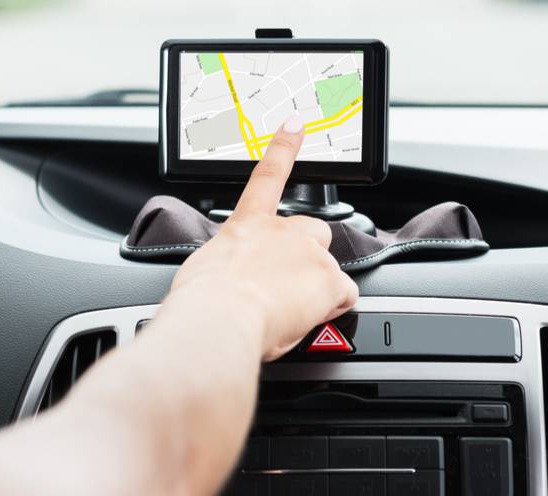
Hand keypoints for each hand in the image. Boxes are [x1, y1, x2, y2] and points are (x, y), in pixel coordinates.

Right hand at [168, 115, 357, 359]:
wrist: (220, 317)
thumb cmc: (204, 302)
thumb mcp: (206, 272)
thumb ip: (229, 266)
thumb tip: (234, 279)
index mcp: (247, 225)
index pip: (268, 177)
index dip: (284, 149)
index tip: (296, 126)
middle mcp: (282, 232)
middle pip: (314, 233)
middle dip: (308, 255)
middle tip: (286, 285)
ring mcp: (309, 253)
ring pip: (328, 270)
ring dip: (314, 289)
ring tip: (285, 312)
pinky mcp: (329, 279)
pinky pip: (343, 295)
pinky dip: (331, 307)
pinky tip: (310, 316)